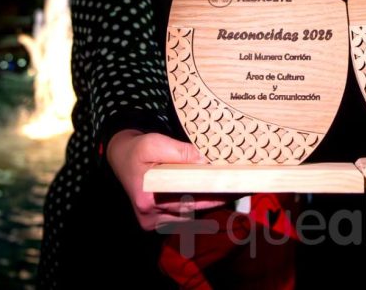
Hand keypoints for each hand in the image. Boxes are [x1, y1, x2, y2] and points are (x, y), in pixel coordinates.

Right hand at [107, 130, 231, 229]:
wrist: (122, 157)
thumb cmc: (137, 150)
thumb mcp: (155, 143)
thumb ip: (181, 153)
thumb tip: (207, 161)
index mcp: (146, 201)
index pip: (186, 201)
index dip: (212, 195)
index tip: (233, 189)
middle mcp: (150, 218)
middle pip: (192, 210)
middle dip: (217, 198)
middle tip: (243, 187)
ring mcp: (155, 222)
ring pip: (191, 214)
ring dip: (212, 201)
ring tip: (236, 188)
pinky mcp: (160, 220)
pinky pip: (186, 214)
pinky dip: (202, 203)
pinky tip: (219, 192)